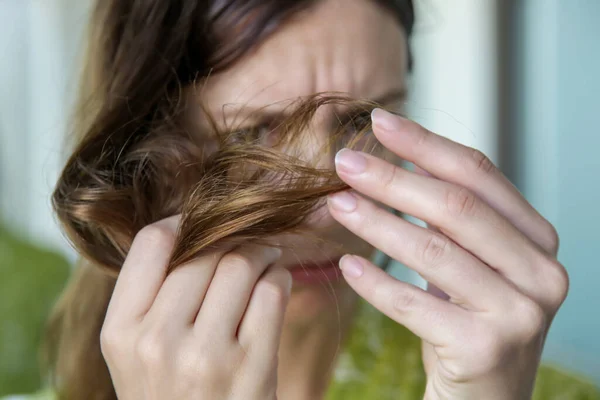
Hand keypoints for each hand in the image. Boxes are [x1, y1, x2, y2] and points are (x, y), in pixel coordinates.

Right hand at [100, 216, 289, 399]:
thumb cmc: (172, 393)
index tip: (203, 224)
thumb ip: (155, 295)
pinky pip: (273, 292)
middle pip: (204, 250)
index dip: (184, 222)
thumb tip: (193, 227)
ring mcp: (206, 356)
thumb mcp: (140, 351)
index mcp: (121, 331)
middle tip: (248, 238)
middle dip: (233, 236)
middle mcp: (158, 342)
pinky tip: (275, 285)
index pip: (152, 242)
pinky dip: (279, 278)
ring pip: (241, 264)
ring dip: (261, 252)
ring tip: (266, 258)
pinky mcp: (252, 368)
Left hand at [327, 109, 568, 399]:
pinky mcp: (484, 349)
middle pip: (455, 208)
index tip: (380, 121)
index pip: (479, 175)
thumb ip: (453, 216)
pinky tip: (347, 264)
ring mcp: (518, 313)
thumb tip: (402, 159)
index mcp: (537, 240)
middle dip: (393, 178)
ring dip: (376, 223)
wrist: (485, 397)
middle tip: (345, 161)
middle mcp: (540, 273)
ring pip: (433, 251)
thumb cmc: (473, 319)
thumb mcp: (475, 262)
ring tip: (336, 203)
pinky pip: (413, 305)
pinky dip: (376, 282)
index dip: (426, 144)